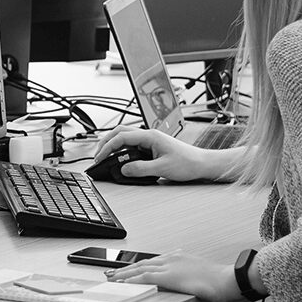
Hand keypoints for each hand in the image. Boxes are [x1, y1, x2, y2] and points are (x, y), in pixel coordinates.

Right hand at [92, 126, 232, 182]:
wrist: (203, 164)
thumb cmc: (188, 163)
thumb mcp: (162, 169)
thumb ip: (140, 169)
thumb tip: (123, 169)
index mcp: (150, 136)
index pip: (121, 137)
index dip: (107, 147)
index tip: (100, 158)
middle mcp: (149, 135)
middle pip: (120, 132)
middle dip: (106, 142)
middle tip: (97, 155)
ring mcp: (151, 140)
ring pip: (126, 137)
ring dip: (113, 145)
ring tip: (105, 156)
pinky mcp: (153, 147)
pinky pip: (132, 145)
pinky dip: (122, 150)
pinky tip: (120, 159)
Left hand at [107, 252, 242, 301]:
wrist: (229, 279)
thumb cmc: (221, 280)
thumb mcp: (202, 272)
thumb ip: (192, 273)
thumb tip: (190, 278)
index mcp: (179, 257)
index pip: (152, 261)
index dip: (138, 266)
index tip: (127, 269)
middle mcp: (171, 259)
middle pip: (142, 263)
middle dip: (126, 269)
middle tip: (112, 273)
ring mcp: (170, 267)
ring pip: (140, 269)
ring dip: (124, 274)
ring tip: (111, 278)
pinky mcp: (170, 277)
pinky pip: (145, 278)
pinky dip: (132, 280)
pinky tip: (124, 283)